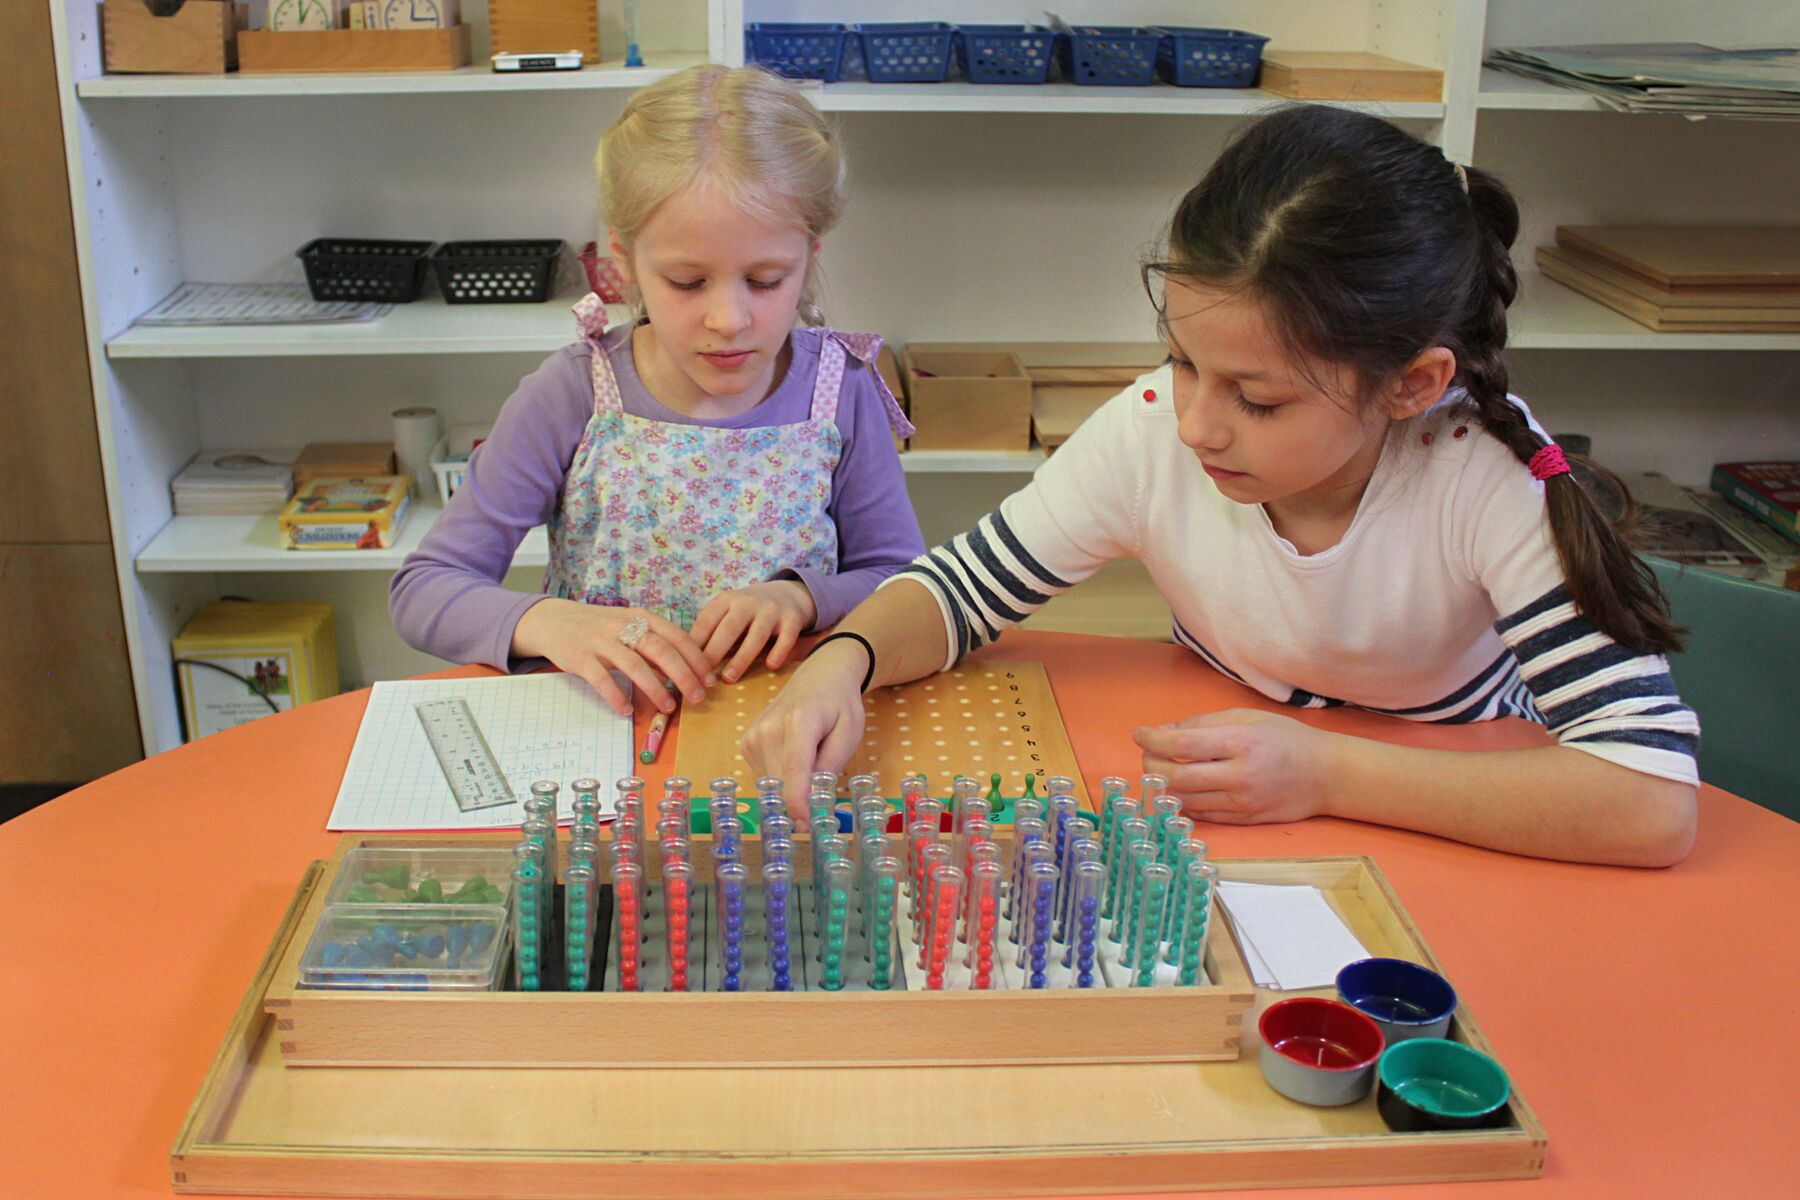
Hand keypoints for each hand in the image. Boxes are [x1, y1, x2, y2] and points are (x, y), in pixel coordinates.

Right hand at [511, 599, 711, 717]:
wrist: (553, 620)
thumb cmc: (600, 628)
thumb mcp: (630, 628)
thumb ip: (654, 646)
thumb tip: (685, 672)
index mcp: (641, 617)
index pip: (676, 637)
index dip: (696, 659)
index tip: (710, 680)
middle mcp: (623, 626)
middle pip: (660, 650)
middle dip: (683, 675)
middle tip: (698, 698)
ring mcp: (600, 641)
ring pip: (634, 665)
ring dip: (654, 688)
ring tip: (668, 708)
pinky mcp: (579, 657)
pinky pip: (601, 678)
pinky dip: (615, 695)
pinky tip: (627, 711)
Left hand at [689, 580, 817, 683]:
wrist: (787, 594)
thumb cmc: (749, 613)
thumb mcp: (728, 612)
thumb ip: (712, 632)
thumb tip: (686, 663)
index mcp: (726, 600)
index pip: (707, 621)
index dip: (695, 645)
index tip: (686, 666)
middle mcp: (748, 602)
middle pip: (729, 628)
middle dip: (714, 653)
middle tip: (703, 677)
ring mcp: (771, 609)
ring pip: (756, 635)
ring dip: (741, 658)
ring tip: (729, 678)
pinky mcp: (792, 619)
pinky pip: (786, 636)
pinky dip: (779, 651)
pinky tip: (771, 665)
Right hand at [740, 638, 868, 827]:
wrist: (820, 676)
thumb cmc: (839, 705)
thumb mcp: (849, 734)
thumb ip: (830, 766)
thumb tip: (811, 800)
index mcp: (799, 721)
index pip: (793, 769)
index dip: (797, 801)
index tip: (803, 824)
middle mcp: (768, 728)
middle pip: (780, 782)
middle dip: (800, 797)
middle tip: (822, 795)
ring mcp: (752, 735)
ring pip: (772, 783)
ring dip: (791, 784)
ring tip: (810, 755)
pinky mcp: (746, 743)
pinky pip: (765, 776)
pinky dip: (782, 776)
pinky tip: (794, 754)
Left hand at [1133, 709, 1333, 825]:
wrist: (1326, 774)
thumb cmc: (1285, 739)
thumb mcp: (1246, 717)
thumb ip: (1203, 724)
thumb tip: (1164, 731)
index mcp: (1241, 741)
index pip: (1182, 743)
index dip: (1153, 739)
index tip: (1139, 734)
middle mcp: (1241, 774)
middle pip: (1177, 777)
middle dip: (1151, 765)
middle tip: (1147, 754)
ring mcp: (1242, 801)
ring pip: (1185, 800)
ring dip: (1162, 786)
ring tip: (1159, 770)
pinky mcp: (1244, 819)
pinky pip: (1201, 814)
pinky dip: (1182, 802)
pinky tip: (1177, 789)